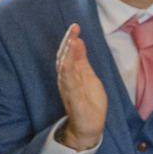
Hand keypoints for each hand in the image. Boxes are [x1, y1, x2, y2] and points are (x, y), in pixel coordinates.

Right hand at [54, 26, 106, 149]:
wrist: (88, 126)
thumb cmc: (88, 100)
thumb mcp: (88, 76)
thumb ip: (82, 60)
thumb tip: (78, 41)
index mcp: (71, 73)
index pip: (68, 54)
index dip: (70, 40)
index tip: (75, 26)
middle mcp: (67, 80)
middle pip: (64, 58)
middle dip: (67, 43)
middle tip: (73, 28)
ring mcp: (69, 89)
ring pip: (64, 69)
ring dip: (67, 55)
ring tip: (71, 40)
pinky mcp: (73, 99)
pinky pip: (69, 85)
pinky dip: (67, 73)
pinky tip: (67, 63)